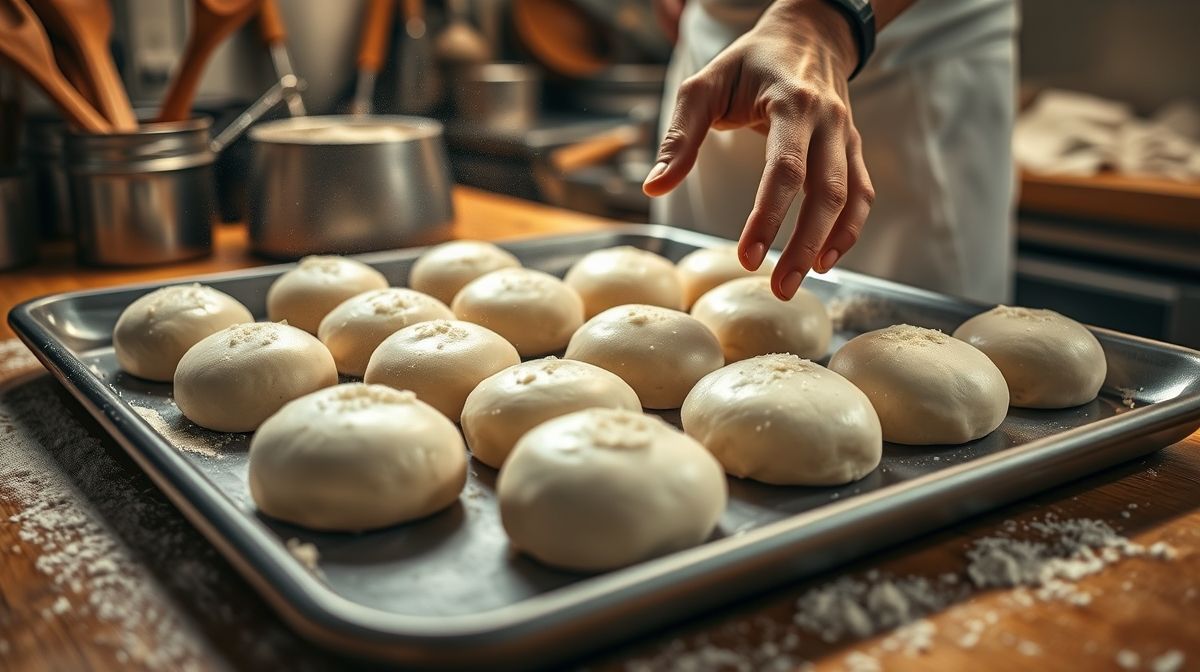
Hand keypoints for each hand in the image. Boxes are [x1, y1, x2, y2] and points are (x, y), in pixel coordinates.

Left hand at [644, 0, 874, 299]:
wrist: (809, 33)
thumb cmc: (748, 62)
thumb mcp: (704, 86)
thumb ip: (679, 136)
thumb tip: (653, 187)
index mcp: (792, 104)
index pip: (785, 170)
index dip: (768, 218)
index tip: (747, 258)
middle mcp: (827, 121)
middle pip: (825, 192)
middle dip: (802, 245)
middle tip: (779, 289)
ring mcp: (846, 135)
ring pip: (849, 197)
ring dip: (830, 244)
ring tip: (801, 281)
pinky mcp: (853, 148)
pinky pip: (861, 193)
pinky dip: (849, 229)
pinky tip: (826, 259)